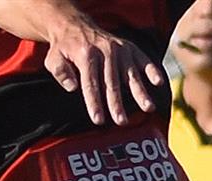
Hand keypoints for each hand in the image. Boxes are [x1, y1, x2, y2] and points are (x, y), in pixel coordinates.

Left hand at [42, 19, 164, 124]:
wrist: (76, 27)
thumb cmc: (64, 49)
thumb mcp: (53, 59)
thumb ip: (61, 73)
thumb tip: (73, 87)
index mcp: (86, 55)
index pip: (91, 83)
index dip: (95, 103)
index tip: (98, 120)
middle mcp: (106, 51)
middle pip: (112, 83)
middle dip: (117, 104)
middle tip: (121, 121)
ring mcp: (120, 50)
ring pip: (130, 74)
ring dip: (140, 92)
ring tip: (148, 108)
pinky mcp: (130, 48)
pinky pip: (143, 60)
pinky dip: (152, 70)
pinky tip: (159, 83)